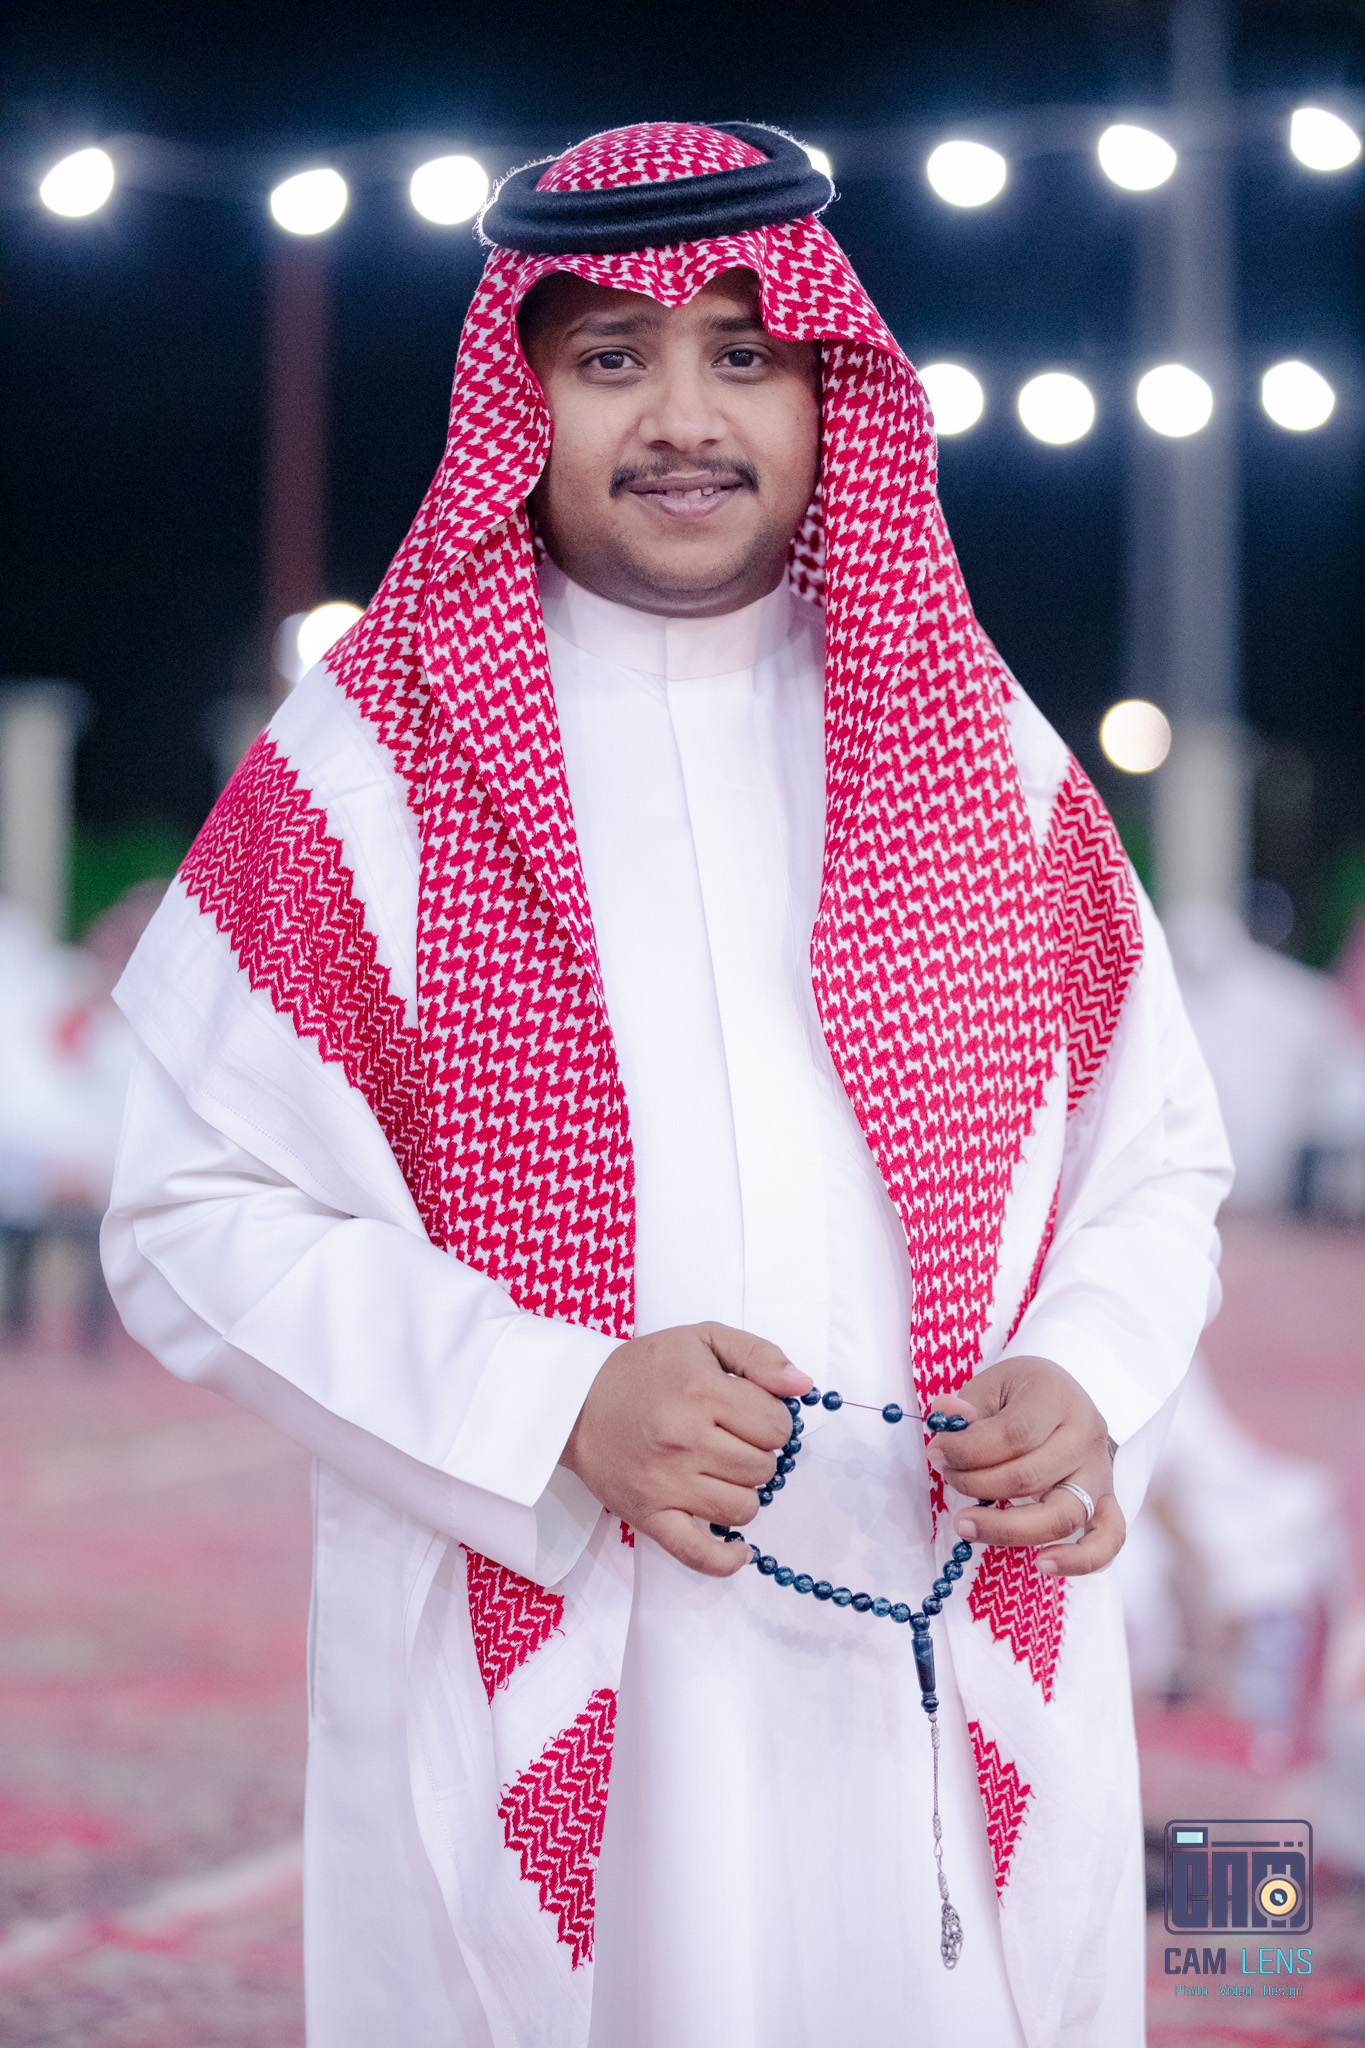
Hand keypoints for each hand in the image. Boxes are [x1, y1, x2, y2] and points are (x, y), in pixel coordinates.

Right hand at [560, 1323, 810, 1576]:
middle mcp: (686, 1440)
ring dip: (743, 1491)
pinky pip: (699, 1554)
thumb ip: (759, 1355)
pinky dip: (726, 1559)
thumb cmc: (645, 1369)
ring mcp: (667, 1483)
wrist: (575, 1403)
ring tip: (722, 1473)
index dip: (775, 1420)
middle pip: (762, 1467)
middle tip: (734, 1440)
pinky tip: (739, 1549)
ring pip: (743, 1508)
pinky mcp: (649, 1516)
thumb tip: (803, 1386)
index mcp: (702, 1392)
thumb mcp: (703, 1338)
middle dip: (759, 1453)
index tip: (753, 1414)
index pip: (777, 1424)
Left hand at [927, 1355, 1123, 1577]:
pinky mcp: (1106, 1500)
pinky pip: (1108, 1539)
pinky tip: (1044, 1565)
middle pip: (1031, 1476)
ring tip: (966, 1526)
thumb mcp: (993, 1382)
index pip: (1013, 1434)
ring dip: (1008, 1528)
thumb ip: (969, 1404)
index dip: (968, 1449)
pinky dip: (1081, 1559)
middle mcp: (1085, 1434)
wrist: (1062, 1396)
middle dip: (977, 1484)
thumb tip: (947, 1415)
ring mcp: (1100, 1471)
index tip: (937, 1452)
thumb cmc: (1022, 1392)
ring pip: (1064, 1514)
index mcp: (1057, 1397)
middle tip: (948, 1479)